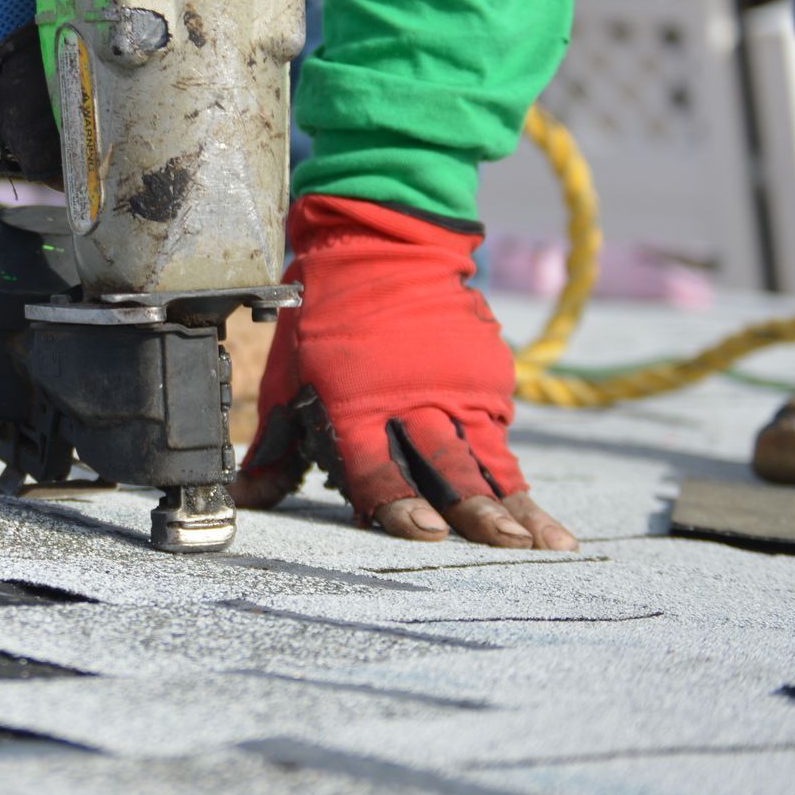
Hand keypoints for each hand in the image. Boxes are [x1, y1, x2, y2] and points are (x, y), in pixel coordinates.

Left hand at [235, 194, 576, 549]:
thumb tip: (245, 503)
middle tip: (504, 544)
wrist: (381, 247)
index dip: (399, 501)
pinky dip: (521, 482)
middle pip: (444, 463)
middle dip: (475, 508)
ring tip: (549, 547)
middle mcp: (410, 399)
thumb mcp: (286, 382)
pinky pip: (502, 441)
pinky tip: (548, 525)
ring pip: (488, 460)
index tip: (426, 532)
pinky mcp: (487, 380)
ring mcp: (456, 389)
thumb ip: (274, 451)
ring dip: (518, 506)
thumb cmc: (323, 323)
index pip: (375, 463)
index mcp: (354, 403)